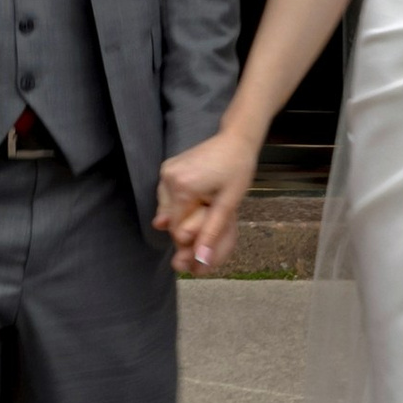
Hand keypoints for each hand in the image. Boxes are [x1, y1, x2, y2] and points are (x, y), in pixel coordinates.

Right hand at [154, 124, 259, 275]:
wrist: (236, 139)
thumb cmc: (237, 170)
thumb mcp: (228, 204)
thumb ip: (211, 233)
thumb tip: (200, 263)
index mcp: (181, 187)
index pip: (177, 230)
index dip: (192, 239)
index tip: (208, 237)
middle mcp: (167, 178)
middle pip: (171, 221)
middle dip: (188, 227)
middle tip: (211, 217)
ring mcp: (165, 171)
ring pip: (168, 210)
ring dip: (184, 215)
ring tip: (206, 205)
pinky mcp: (167, 168)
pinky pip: (168, 196)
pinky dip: (180, 203)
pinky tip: (197, 198)